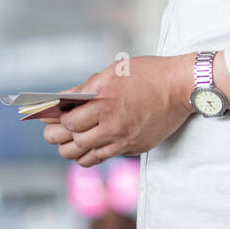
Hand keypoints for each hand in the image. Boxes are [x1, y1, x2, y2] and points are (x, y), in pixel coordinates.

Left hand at [42, 55, 195, 166]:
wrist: (182, 87)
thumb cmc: (150, 74)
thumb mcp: (115, 71)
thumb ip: (87, 87)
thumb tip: (65, 98)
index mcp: (103, 99)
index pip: (65, 118)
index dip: (52, 119)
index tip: (47, 117)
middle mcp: (111, 121)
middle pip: (69, 140)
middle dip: (55, 136)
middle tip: (54, 132)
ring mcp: (122, 138)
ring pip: (82, 154)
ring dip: (70, 149)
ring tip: (70, 142)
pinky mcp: (133, 147)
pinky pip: (102, 158)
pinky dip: (89, 156)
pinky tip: (88, 148)